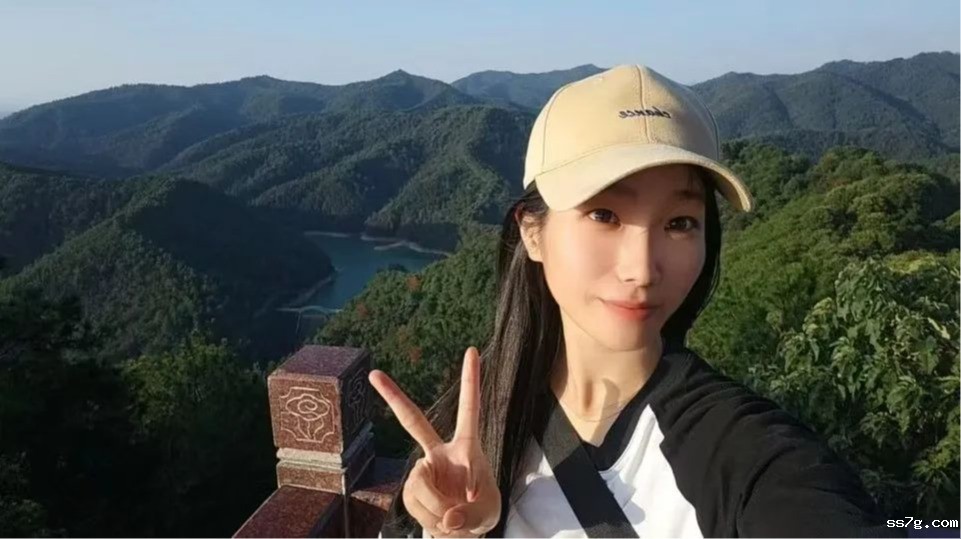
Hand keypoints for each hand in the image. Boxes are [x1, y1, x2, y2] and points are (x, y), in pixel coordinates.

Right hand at [369, 346, 500, 537]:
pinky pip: (413, 502)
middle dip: (394, 397)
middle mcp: (441, 453)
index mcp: (467, 447)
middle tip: (374, 374)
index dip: (470, 381)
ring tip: (452, 520)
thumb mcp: (487, 513)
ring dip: (436, 507)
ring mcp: (423, 470)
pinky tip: (439, 521)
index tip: (472, 350)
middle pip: (413, 421)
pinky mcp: (411, 489)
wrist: (461, 532)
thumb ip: (469, 515)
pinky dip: (428, 517)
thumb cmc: (481, 512)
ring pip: (419, 483)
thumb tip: (447, 515)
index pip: (469, 410)